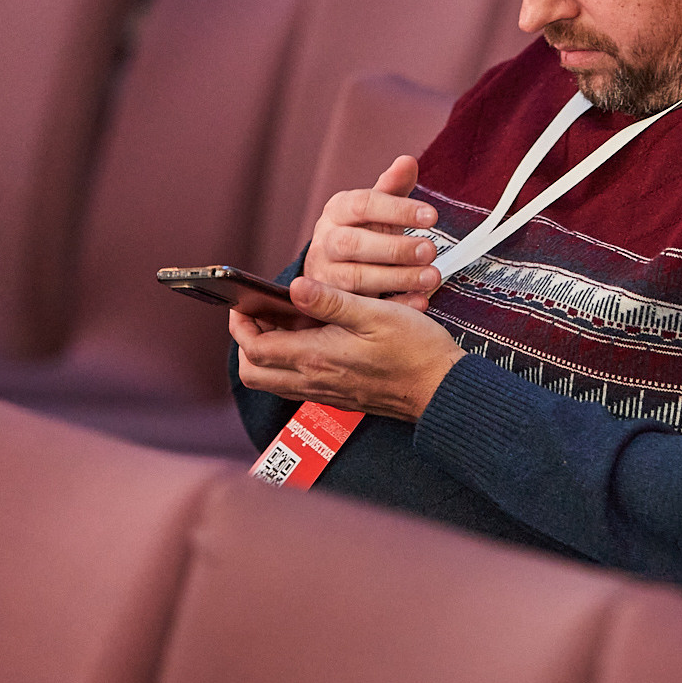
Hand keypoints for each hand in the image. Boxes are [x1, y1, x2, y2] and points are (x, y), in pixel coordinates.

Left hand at [229, 278, 464, 421]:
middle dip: (246, 342)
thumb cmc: (414, 349)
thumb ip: (331, 302)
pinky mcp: (338, 395)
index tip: (243, 301)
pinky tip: (311, 339)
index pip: (255, 348)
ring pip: (273, 381)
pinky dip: (289, 363)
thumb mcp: (374, 314)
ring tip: (282, 323)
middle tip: (258, 314)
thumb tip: (293, 287)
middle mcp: (314, 380)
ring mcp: (325, 392)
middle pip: (254, 372)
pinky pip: (296, 384)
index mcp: (317, 357)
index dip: (241, 324)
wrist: (441, 388)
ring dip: (266, 354)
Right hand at [301, 155, 442, 316]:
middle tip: (431, 250)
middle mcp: (324, 242)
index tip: (433, 216)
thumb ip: (393, 187)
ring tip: (432, 277)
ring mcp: (324, 275)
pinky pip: (362, 309)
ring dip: (397, 278)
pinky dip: (394, 305)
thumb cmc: (362, 231)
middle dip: (395, 248)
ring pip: (356, 279)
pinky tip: (420, 302)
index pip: (363, 204)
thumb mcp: (376, 208)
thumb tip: (407, 161)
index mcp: (337, 211)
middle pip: (353, 244)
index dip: (398, 209)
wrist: (331, 269)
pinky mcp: (330, 306)